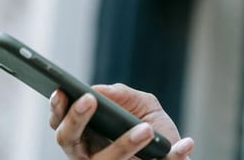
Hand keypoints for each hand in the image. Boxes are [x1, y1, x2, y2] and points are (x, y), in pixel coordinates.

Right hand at [50, 84, 193, 159]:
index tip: (61, 91)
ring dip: (124, 144)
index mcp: (85, 135)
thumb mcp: (143, 106)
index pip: (61, 122)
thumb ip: (123, 96)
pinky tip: (186, 143)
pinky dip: (173, 156)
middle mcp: (88, 155)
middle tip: (90, 100)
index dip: (57, 108)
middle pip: (68, 140)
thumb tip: (100, 90)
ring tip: (147, 129)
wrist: (176, 158)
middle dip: (76, 119)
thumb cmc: (154, 129)